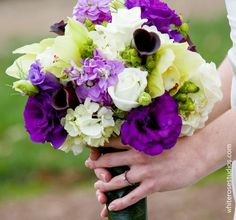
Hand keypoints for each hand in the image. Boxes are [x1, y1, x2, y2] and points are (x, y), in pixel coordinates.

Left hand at [86, 133, 209, 216]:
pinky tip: (111, 207)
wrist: (195, 154)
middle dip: (97, 163)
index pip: (114, 142)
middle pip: (110, 160)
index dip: (102, 144)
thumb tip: (134, 139)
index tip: (93, 145)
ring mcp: (144, 172)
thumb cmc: (177, 144)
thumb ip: (144, 141)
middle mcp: (138, 157)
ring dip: (105, 185)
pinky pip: (132, 196)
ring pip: (117, 181)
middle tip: (88, 164)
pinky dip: (120, 203)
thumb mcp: (158, 138)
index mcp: (139, 143)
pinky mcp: (152, 185)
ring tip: (97, 187)